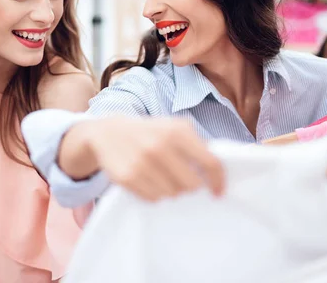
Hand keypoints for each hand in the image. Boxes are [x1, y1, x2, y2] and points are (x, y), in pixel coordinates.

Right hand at [62, 117, 224, 201]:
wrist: (108, 133)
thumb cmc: (149, 132)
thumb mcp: (173, 127)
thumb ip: (197, 144)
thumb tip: (216, 172)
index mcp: (176, 131)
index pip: (210, 163)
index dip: (218, 181)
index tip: (218, 192)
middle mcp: (159, 146)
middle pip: (192, 185)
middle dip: (190, 186)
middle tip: (182, 179)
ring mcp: (142, 163)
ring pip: (172, 194)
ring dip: (171, 189)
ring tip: (161, 176)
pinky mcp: (127, 177)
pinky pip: (153, 199)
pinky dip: (154, 193)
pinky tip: (147, 180)